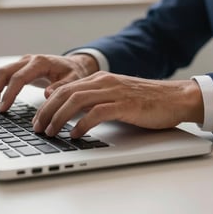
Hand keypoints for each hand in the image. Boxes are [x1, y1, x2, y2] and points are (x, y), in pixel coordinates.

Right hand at [0, 54, 98, 111]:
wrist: (74, 64)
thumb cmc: (74, 73)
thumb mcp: (74, 80)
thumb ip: (61, 86)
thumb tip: (47, 95)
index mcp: (40, 62)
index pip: (18, 77)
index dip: (9, 93)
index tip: (3, 108)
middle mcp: (28, 60)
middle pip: (2, 72)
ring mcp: (22, 63)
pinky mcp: (19, 68)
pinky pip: (2, 75)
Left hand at [32, 71, 203, 137]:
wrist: (174, 97)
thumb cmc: (144, 100)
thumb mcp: (114, 96)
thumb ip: (94, 100)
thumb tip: (71, 114)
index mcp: (99, 79)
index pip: (65, 88)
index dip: (48, 104)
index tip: (38, 119)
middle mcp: (103, 82)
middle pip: (65, 93)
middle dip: (47, 111)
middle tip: (38, 128)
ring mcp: (114, 92)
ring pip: (76, 101)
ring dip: (59, 117)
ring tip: (50, 132)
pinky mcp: (125, 104)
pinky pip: (97, 112)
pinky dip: (82, 124)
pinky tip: (75, 134)